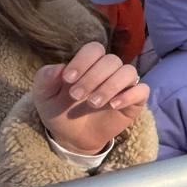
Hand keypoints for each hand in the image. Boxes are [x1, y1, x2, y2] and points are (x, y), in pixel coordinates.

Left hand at [34, 43, 149, 155]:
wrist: (71, 137)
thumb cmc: (59, 111)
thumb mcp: (44, 97)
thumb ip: (45, 79)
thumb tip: (58, 67)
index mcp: (89, 64)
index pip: (94, 49)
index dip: (83, 60)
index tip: (67, 79)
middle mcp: (109, 71)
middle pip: (112, 60)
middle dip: (93, 77)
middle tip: (75, 95)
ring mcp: (124, 85)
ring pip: (129, 72)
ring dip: (110, 86)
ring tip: (93, 103)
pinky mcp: (135, 101)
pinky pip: (142, 90)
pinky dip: (129, 95)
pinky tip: (113, 105)